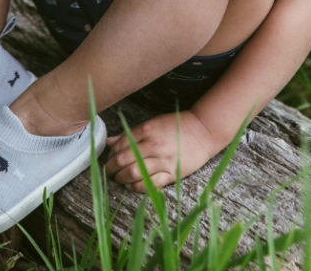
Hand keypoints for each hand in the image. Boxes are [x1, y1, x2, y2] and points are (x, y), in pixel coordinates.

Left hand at [103, 110, 220, 192]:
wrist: (202, 132)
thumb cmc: (176, 126)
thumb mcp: (152, 123)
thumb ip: (131, 133)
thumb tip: (109, 142)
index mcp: (147, 130)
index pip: (120, 144)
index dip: (111, 154)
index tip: (108, 159)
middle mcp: (153, 145)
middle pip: (123, 160)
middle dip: (111, 168)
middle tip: (108, 171)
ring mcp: (162, 160)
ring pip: (133, 173)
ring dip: (121, 178)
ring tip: (118, 179)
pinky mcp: (171, 174)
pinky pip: (149, 184)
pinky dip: (136, 187)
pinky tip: (132, 185)